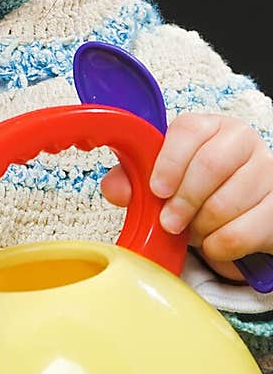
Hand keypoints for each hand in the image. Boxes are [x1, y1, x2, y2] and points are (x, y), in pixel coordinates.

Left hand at [100, 113, 272, 280]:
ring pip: (227, 203)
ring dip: (201, 227)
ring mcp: (266, 171)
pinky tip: (214, 243)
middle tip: (170, 223)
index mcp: (209, 127)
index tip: (157, 190)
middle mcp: (242, 141)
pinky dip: (220, 246)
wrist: (238, 215)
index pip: (189, 130)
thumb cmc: (197, 191)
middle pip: (210, 165)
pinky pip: (244, 232)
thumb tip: (116, 188)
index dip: (169, 162)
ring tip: (194, 231)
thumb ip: (134, 180)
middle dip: (183, 201)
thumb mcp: (163, 180)